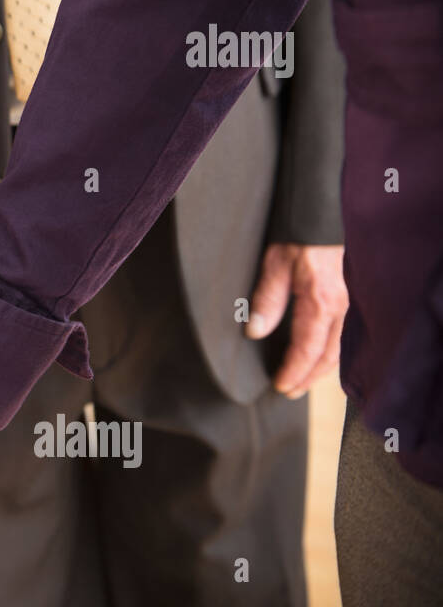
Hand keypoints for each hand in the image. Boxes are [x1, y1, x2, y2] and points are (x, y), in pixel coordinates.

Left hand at [246, 243, 348, 397]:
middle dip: (308, 377)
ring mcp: (349, 303)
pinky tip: (322, 356)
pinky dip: (333, 352)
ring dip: (321, 368)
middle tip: (289, 390)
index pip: (307, 349)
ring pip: (340, 348)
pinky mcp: (350, 297)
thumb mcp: (275, 264)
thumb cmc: (299, 237)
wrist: (323, 215)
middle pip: (327, 355)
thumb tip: (255, 332)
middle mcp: (340, 307)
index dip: (294, 371)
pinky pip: (345, 334)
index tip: (280, 385)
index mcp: (320, 302)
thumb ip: (267, 299)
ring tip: (303, 380)